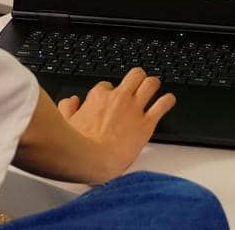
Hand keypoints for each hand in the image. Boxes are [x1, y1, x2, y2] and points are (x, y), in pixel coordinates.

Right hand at [55, 68, 176, 181]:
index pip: (107, 86)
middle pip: (134, 75)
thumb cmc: (78, 144)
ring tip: (155, 87)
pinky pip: (163, 105)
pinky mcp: (147, 123)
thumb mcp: (66, 122)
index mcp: (98, 97)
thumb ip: (67, 108)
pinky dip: (168, 101)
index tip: (113, 100)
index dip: (111, 93)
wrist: (92, 159)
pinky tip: (168, 101)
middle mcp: (118, 98)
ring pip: (151, 83)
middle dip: (137, 78)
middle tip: (138, 84)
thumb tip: (71, 101)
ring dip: (153, 84)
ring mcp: (134, 109)